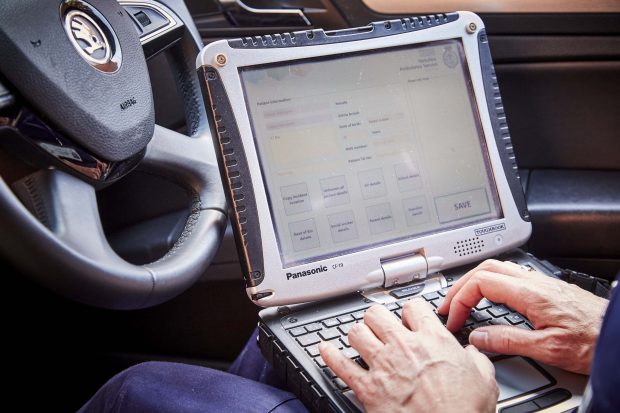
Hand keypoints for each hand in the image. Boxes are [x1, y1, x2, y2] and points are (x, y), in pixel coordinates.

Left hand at [319, 301, 497, 412]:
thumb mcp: (484, 378)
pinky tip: (324, 348)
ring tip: (360, 338)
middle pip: (376, 314)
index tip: (409, 318)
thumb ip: (475, 358)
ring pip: (356, 333)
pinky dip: (329, 355)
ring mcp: (383, 366)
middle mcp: (403, 347)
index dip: (410, 311)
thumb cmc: (464, 410)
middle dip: (377, 318)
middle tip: (380, 326)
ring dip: (357, 335)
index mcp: (432, 340)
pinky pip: (340, 366)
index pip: (413, 306)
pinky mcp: (368, 388)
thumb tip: (472, 352)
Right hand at [438, 260, 607, 374]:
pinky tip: (491, 302)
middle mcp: (535, 283)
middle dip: (461, 285)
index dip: (459, 298)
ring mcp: (542, 283)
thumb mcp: (548, 349)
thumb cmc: (594, 341)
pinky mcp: (548, 289)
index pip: (481, 282)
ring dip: (475, 282)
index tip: (453, 318)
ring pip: (498, 269)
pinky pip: (511, 277)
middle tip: (449, 306)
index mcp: (531, 294)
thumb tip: (479, 337)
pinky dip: (491, 286)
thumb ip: (509, 342)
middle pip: (486, 268)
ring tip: (464, 302)